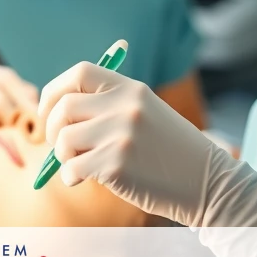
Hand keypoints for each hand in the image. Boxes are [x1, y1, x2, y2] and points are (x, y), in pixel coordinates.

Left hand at [39, 63, 256, 228]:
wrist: (208, 183)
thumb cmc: (170, 151)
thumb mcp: (146, 113)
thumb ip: (108, 105)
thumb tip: (56, 110)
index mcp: (131, 88)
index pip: (79, 73)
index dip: (55, 90)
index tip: (48, 109)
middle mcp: (125, 106)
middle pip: (64, 107)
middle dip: (50, 127)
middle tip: (56, 145)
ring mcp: (121, 135)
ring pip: (63, 140)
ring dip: (62, 156)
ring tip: (77, 165)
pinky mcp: (117, 165)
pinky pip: (71, 169)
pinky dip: (69, 177)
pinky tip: (81, 180)